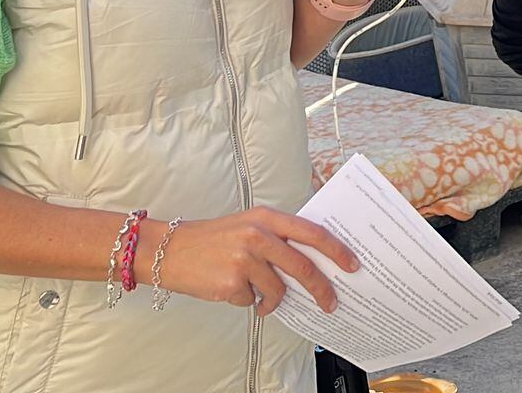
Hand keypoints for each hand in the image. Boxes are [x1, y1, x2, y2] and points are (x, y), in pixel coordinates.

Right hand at [156, 206, 358, 315]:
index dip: (337, 250)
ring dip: (273, 300)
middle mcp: (257, 235)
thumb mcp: (248, 225)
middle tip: (331, 302)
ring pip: (278, 290)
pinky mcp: (231, 283)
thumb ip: (279, 238)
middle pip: (303, 267)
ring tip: (260, 296)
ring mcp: (244, 259)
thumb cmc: (212, 239)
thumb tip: (313, 263)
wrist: (169, 250)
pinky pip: (252, 301)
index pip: (312, 233)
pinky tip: (232, 288)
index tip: (352, 264)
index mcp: (267, 218)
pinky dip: (247, 301)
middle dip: (322, 289)